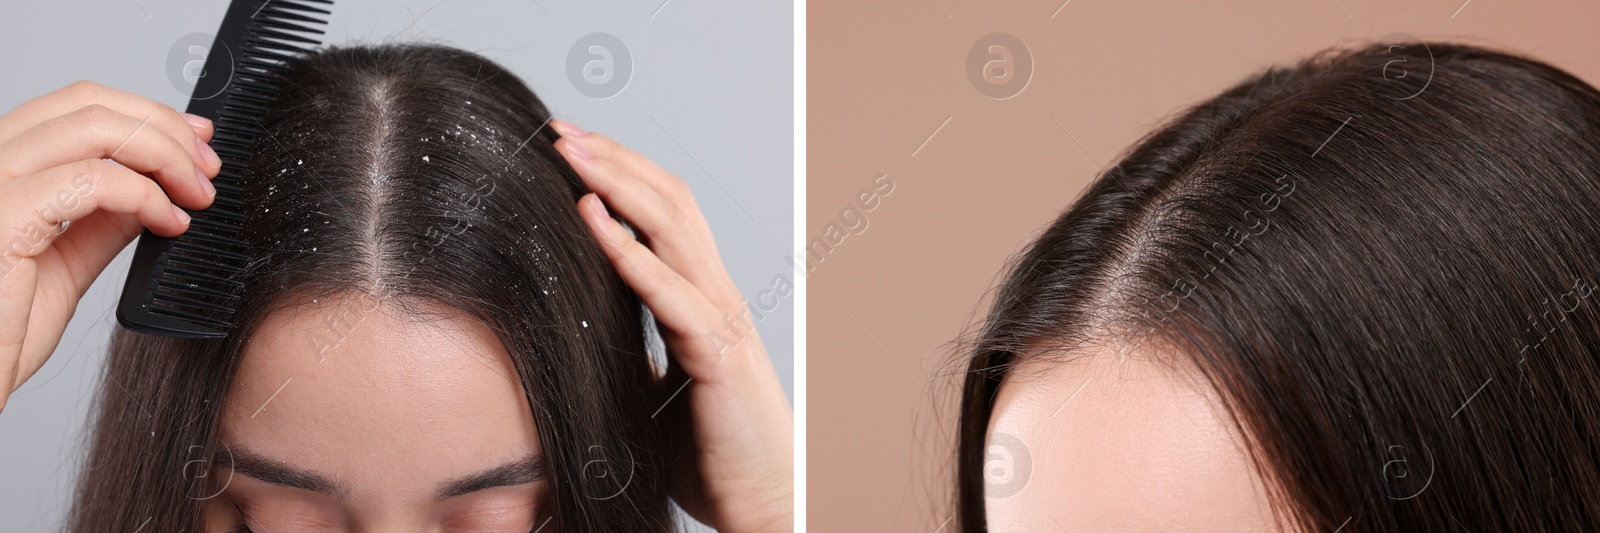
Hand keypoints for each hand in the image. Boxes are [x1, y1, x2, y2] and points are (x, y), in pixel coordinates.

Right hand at [0, 81, 219, 412]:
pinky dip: (147, 195)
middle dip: (165, 128)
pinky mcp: (2, 216)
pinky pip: (91, 180)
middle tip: (208, 169)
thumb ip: (103, 218)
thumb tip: (154, 186)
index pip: (76, 105)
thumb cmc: (0, 332)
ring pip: (95, 128)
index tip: (198, 140)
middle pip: (89, 103)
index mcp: (0, 165)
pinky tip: (171, 223)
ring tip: (197, 197)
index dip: (147, 114)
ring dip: (165, 156)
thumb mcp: (65, 261)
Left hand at [553, 119, 793, 531]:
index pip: (663, 215)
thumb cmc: (711, 454)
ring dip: (616, 184)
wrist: (760, 502)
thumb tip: (588, 335)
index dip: (620, 175)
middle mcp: (715, 296)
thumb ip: (633, 352)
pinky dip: (627, 251)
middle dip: (613, 160)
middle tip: (560, 129)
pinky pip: (668, 290)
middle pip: (668, 202)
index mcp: (700, 300)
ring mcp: (720, 319)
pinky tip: (591, 221)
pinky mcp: (716, 352)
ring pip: (672, 228)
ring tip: (571, 154)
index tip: (570, 150)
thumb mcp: (655, 389)